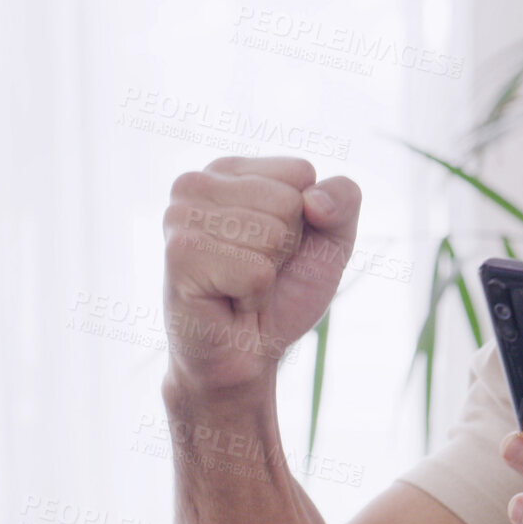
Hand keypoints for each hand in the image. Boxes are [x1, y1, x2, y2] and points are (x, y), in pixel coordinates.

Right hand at [161, 156, 360, 394]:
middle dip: (286, 247)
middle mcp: (196, 184)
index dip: (306, 218)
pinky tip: (229, 301)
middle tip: (256, 270)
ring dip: (267, 274)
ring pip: (272, 234)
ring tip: (239, 285)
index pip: (300, 172)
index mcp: (230, 169)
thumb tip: (313, 200)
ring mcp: (180, 218)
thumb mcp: (332, 239)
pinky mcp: (179, 256)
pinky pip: (255, 271)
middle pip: (288, 201)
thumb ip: (343, 199)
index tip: (277, 246)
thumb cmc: (284, 291)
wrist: (247, 353)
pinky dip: (254, 296)